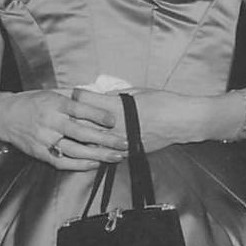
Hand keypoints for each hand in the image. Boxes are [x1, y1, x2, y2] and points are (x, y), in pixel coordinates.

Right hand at [0, 89, 124, 169]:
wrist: (3, 116)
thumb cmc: (33, 102)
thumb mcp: (51, 93)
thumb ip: (73, 98)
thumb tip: (100, 98)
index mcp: (54, 104)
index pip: (80, 109)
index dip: (98, 115)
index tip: (114, 120)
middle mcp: (50, 121)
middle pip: (82, 132)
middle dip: (106, 139)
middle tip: (125, 143)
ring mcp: (45, 139)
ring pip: (75, 150)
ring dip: (98, 155)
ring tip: (117, 156)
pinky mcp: (40, 153)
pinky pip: (63, 162)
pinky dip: (80, 165)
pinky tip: (95, 164)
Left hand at [66, 88, 202, 154]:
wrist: (181, 121)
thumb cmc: (161, 102)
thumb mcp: (136, 92)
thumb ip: (114, 95)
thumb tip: (99, 96)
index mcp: (115, 106)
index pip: (84, 99)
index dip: (77, 94)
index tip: (74, 93)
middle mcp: (114, 124)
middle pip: (82, 121)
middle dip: (73, 115)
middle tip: (65, 111)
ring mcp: (119, 141)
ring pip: (90, 141)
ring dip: (81, 135)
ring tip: (73, 130)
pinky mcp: (127, 152)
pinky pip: (105, 153)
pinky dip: (96, 148)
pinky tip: (89, 146)